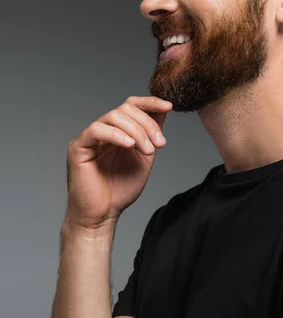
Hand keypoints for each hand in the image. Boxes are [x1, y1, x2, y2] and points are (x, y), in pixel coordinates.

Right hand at [64, 96, 171, 231]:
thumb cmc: (120, 190)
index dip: (150, 102)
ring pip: (113, 116)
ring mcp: (90, 137)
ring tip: (148, 150)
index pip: (131, 106)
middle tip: (159, 144)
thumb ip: (151, 136)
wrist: (103, 214)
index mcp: (118, 131)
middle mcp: (104, 130)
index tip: (168, 106)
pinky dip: (116, 134)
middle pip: (125, 109)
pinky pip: (96, 130)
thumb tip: (162, 111)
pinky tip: (129, 145)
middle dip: (147, 123)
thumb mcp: (144, 159)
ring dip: (137, 131)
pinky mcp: (79, 146)